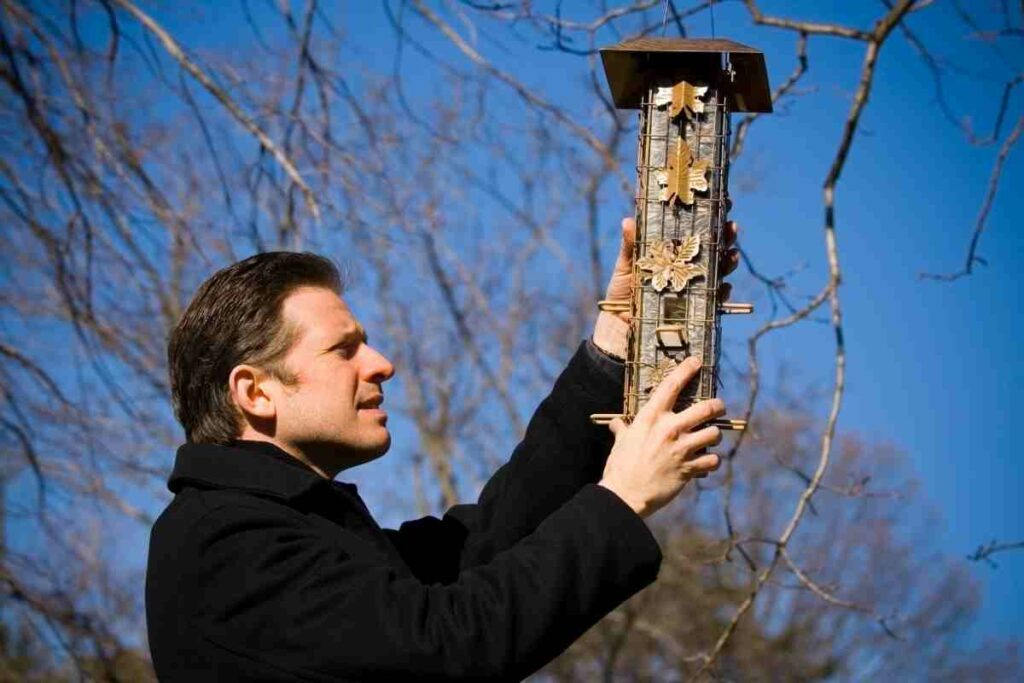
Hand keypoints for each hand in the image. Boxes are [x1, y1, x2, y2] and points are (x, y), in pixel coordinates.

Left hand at [592, 217, 740, 357]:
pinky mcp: (695, 310)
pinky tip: (723, 286)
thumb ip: (630, 246)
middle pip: (712, 248)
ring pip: (719, 271)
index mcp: (671, 254)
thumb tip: (628, 221)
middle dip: (726, 236)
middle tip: (731, 226)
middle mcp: (685, 269)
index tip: (722, 201)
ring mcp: (692, 288)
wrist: (618, 329)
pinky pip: (715, 300)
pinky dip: (722, 293)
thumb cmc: (620, 295)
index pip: (694, 231)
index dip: (710, 216)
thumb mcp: (624, 267)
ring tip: (731, 254)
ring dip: (729, 261)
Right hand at [598, 356, 723, 518]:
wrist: (625, 494)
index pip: (672, 385)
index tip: (696, 362)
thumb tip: (616, 423)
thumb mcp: (621, 442)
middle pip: (707, 408)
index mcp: (651, 417)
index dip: (686, 370)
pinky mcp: (689, 469)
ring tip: (711, 437)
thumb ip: (622, 429)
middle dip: (717, 406)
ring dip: (715, 435)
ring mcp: (682, 449)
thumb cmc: (620, 465)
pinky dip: (712, 461)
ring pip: (715, 433)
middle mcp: (670, 429)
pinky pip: (713, 460)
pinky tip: (707, 461)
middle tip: (718, 407)